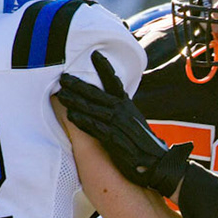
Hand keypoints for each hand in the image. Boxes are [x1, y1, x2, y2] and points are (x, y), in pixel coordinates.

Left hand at [56, 52, 191, 196]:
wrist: (156, 163)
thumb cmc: (141, 143)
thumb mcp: (132, 121)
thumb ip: (119, 110)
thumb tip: (105, 101)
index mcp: (127, 105)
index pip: (114, 82)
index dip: (104, 68)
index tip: (94, 54)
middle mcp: (124, 112)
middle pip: (98, 94)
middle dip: (79, 85)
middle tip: (63, 77)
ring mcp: (120, 125)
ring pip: (94, 109)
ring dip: (76, 102)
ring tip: (61, 95)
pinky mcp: (115, 141)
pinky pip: (97, 128)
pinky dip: (84, 121)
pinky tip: (71, 116)